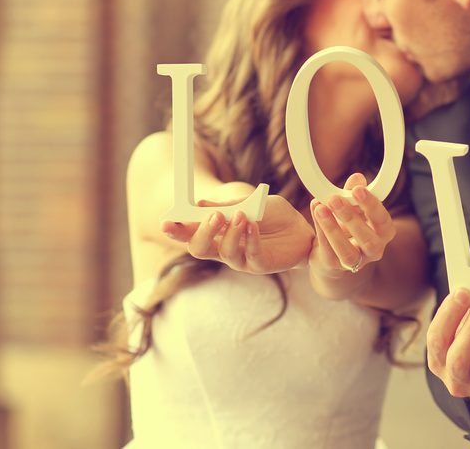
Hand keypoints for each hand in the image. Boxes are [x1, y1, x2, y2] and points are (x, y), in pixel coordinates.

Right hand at [163, 192, 313, 274]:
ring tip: (241, 215)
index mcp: (217, 232)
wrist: (302, 229)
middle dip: (200, 233)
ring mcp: (241, 259)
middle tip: (212, 216)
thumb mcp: (251, 203)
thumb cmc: (274, 216)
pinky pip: (250, 255)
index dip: (176, 230)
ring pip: (224, 253)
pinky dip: (250, 239)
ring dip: (230, 233)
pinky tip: (252, 224)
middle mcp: (224, 248)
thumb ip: (227, 207)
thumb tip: (199, 205)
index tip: (166, 221)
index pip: (190, 233)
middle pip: (199, 249)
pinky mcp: (260, 265)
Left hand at [308, 172, 394, 278]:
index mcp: (383, 232)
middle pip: (368, 239)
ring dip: (333, 229)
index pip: (382, 219)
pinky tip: (315, 212)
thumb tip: (357, 178)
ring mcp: (356, 262)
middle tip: (334, 198)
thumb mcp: (353, 207)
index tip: (358, 190)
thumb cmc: (348, 225)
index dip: (371, 205)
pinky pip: (328, 251)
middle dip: (351, 217)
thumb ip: (353, 193)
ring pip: (347, 251)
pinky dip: (320, 231)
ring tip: (320, 208)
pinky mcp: (334, 266)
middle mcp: (374, 250)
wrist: (333, 255)